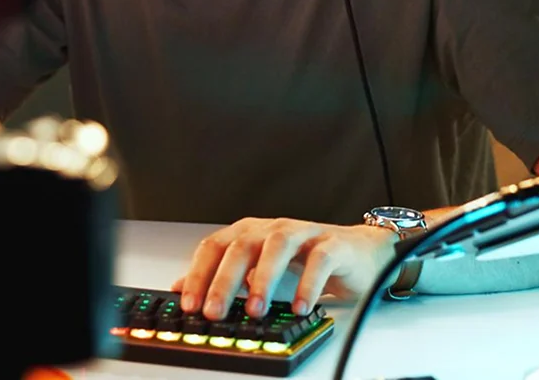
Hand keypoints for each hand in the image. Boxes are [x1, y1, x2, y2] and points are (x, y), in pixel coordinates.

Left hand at [171, 217, 397, 320]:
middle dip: (225, 280)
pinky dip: (307, 284)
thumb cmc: (304, 259)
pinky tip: (299, 306)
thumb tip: (180, 289)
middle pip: (242, 246)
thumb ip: (223, 277)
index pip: (215, 246)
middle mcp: (272, 228)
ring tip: (255, 309)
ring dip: (263, 279)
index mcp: (250, 232)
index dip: (198, 273)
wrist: (358, 253)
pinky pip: (319, 260)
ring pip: (277, 246)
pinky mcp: (333, 245)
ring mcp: (303, 233)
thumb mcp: (258, 268)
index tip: (188, 303)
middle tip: (215, 310)